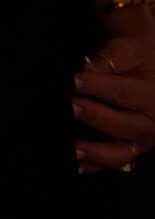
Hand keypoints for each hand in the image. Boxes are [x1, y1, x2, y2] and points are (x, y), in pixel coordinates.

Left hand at [73, 38, 154, 171]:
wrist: (150, 69)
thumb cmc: (135, 59)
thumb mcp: (125, 52)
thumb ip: (106, 61)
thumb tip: (84, 70)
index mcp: (153, 96)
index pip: (121, 92)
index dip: (95, 86)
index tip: (73, 81)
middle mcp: (151, 123)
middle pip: (124, 125)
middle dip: (95, 117)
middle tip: (71, 108)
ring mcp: (142, 140)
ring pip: (121, 153)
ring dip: (96, 153)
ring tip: (73, 148)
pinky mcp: (130, 149)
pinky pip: (113, 163)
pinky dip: (94, 166)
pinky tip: (75, 165)